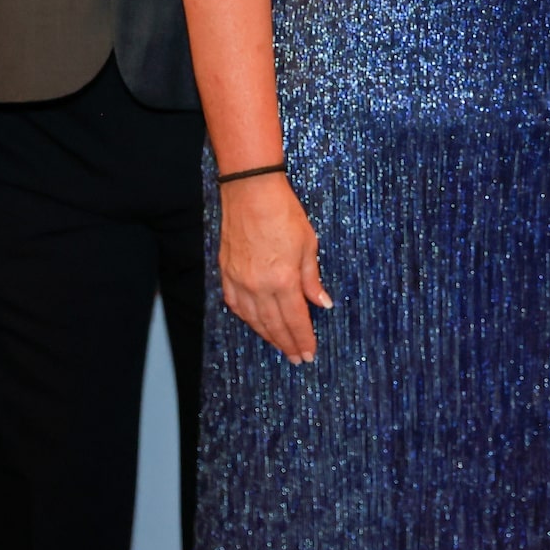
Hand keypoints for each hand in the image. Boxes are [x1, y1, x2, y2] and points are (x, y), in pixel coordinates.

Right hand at [217, 177, 329, 362]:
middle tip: (298, 358)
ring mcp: (240, 281)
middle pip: (275, 325)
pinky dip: (248, 319)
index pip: (296, 320)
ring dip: (268, 336)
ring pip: (254, 320)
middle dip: (288, 344)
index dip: (303, 339)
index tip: (309, 353)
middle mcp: (259, 286)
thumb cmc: (283, 212)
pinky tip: (256, 325)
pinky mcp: (226, 273)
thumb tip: (322, 303)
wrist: (251, 191)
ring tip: (281, 346)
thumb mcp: (308, 244)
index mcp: (283, 280)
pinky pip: (237, 306)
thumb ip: (312, 279)